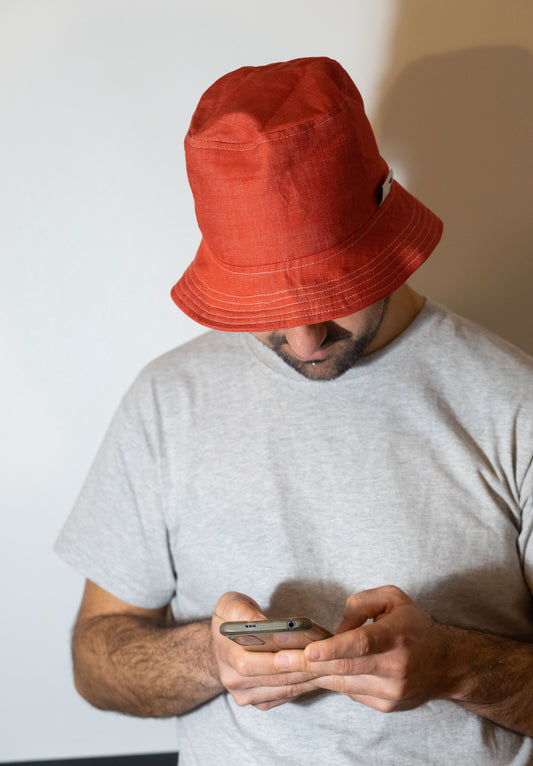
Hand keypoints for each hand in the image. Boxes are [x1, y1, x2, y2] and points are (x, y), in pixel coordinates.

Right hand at [211, 591, 319, 710]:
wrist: (224, 646)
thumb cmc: (231, 620)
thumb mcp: (229, 605)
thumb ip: (241, 610)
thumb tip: (259, 621)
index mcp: (224, 655)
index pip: (250, 661)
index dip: (277, 652)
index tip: (301, 640)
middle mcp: (232, 680)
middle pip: (273, 676)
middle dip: (301, 663)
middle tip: (325, 651)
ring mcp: (246, 695)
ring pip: (283, 686)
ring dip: (308, 674)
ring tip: (329, 659)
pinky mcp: (259, 702)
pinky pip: (287, 694)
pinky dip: (305, 683)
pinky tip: (319, 670)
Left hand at [274, 585, 456, 711]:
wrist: (448, 664)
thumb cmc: (415, 626)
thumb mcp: (392, 598)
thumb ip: (360, 603)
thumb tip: (336, 628)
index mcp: (396, 637)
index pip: (362, 644)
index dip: (333, 649)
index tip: (310, 652)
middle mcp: (394, 667)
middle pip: (345, 668)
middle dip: (307, 665)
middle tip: (277, 661)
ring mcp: (390, 691)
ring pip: (343, 683)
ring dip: (313, 675)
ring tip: (283, 667)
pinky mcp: (385, 705)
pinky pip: (350, 692)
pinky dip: (332, 681)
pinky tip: (316, 672)